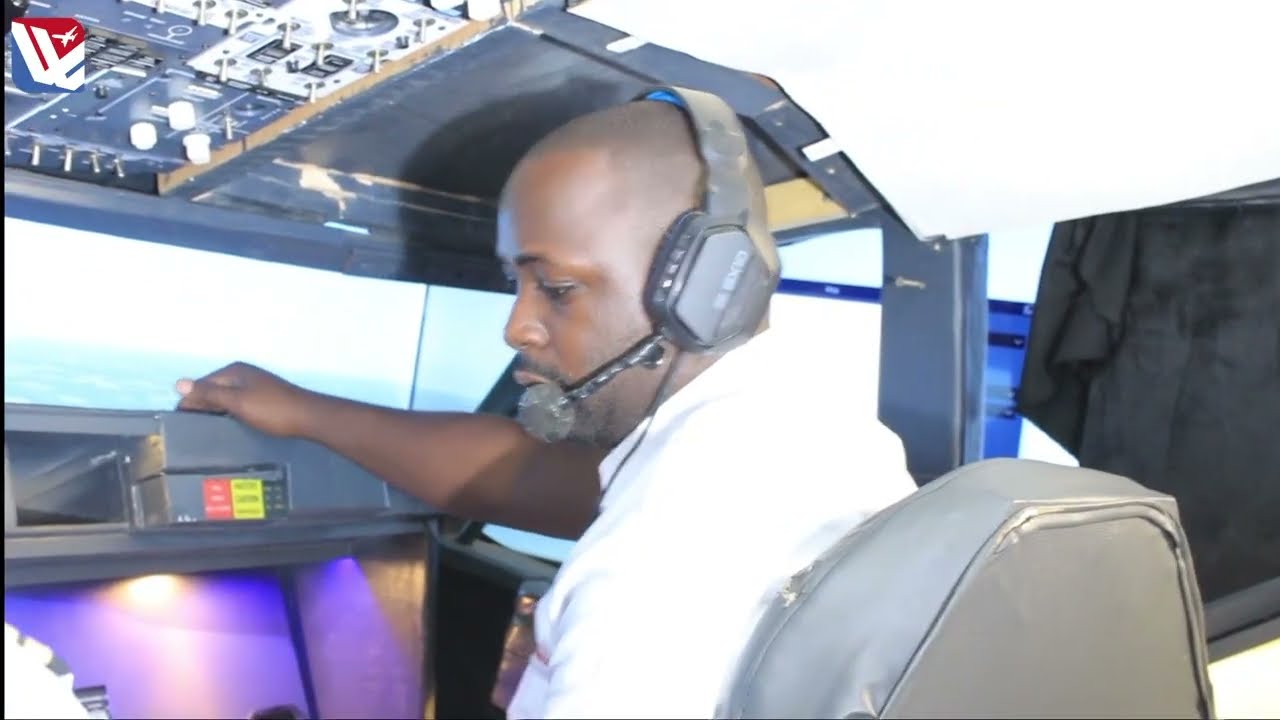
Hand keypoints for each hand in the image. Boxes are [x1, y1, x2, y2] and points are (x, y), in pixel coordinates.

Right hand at [175, 362, 314, 437]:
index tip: (177, 419)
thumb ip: (209, 393)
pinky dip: (228, 411)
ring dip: (213, 409)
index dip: (189, 400)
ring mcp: (254, 385)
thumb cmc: (272, 410)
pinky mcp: (263, 397)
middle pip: (213, 389)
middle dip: (200, 404)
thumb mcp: (237, 402)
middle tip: (187, 427)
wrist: (308, 417)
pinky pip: (237, 402)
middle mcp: (243, 374)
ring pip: (225, 396)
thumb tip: (179, 383)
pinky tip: (226, 423)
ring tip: (202, 427)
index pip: (202, 384)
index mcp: (234, 371)